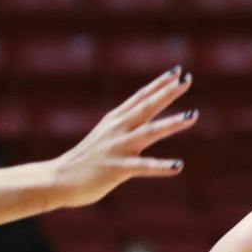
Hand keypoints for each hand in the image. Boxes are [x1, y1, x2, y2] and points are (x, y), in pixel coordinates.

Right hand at [50, 68, 195, 208]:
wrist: (58, 179)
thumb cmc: (84, 160)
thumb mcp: (104, 136)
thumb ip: (121, 126)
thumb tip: (138, 117)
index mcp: (114, 120)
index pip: (140, 97)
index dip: (159, 84)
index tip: (177, 71)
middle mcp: (117, 129)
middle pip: (147, 106)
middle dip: (168, 93)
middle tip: (188, 80)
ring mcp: (118, 148)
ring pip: (149, 132)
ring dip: (172, 123)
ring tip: (193, 115)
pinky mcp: (117, 169)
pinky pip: (143, 167)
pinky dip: (161, 166)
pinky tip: (178, 166)